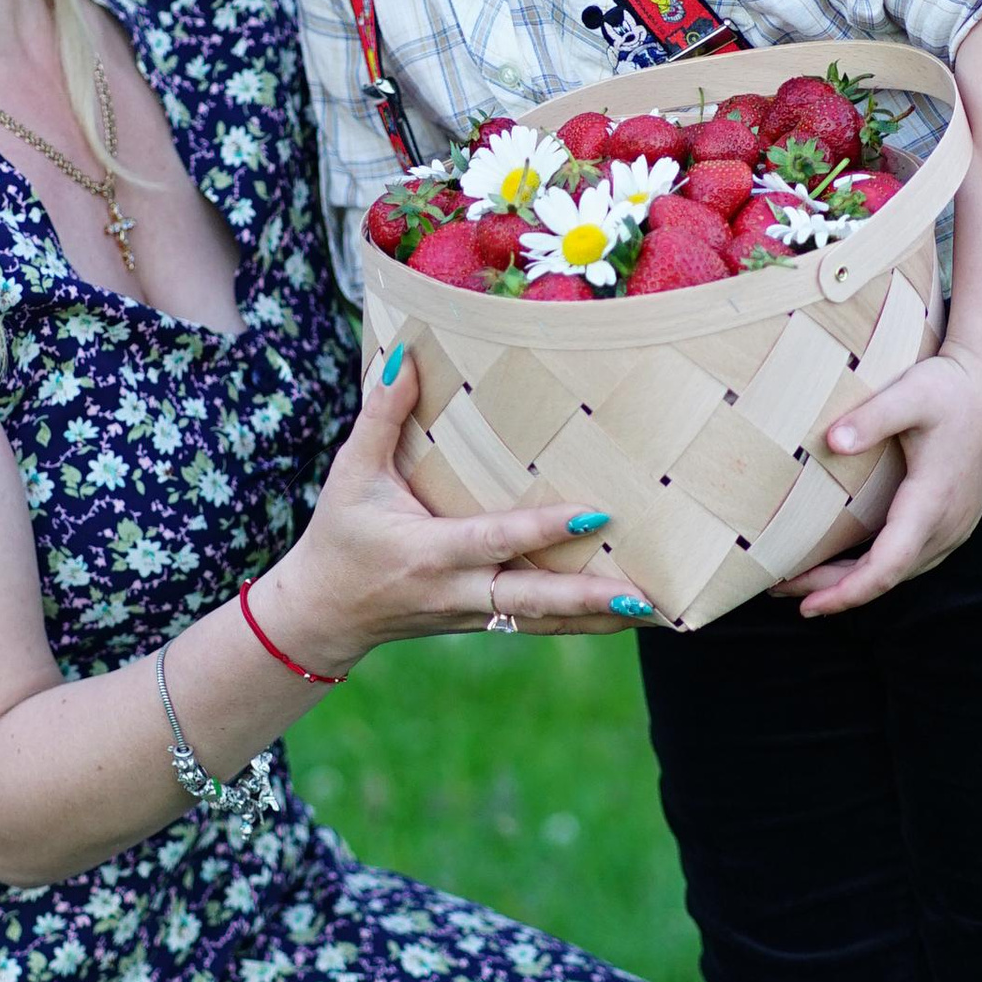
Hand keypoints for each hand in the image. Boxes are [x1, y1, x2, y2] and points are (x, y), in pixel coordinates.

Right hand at [256, 354, 639, 673]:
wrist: (323, 614)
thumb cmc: (338, 536)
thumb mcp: (351, 473)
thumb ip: (381, 414)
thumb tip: (404, 355)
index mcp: (429, 552)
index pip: (494, 541)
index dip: (543, 532)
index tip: (595, 516)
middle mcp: (457, 590)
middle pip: (532, 602)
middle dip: (589, 598)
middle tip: (644, 593)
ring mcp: (472, 614)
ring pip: (544, 622)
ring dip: (600, 617)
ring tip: (659, 611)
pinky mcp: (481, 622)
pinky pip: (538, 626)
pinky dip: (584, 622)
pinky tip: (628, 614)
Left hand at [790, 344, 981, 617]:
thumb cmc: (952, 386)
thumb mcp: (911, 393)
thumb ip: (872, 418)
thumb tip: (831, 442)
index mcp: (934, 502)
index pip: (887, 566)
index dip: (847, 593)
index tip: (808, 607)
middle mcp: (949, 523)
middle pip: (887, 577)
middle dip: (835, 591)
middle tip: (780, 589)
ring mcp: (956, 525)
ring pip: (901, 571)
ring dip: (854, 582)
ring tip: (804, 582)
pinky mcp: (956, 518)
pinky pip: (912, 557)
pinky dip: (876, 568)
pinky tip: (848, 563)